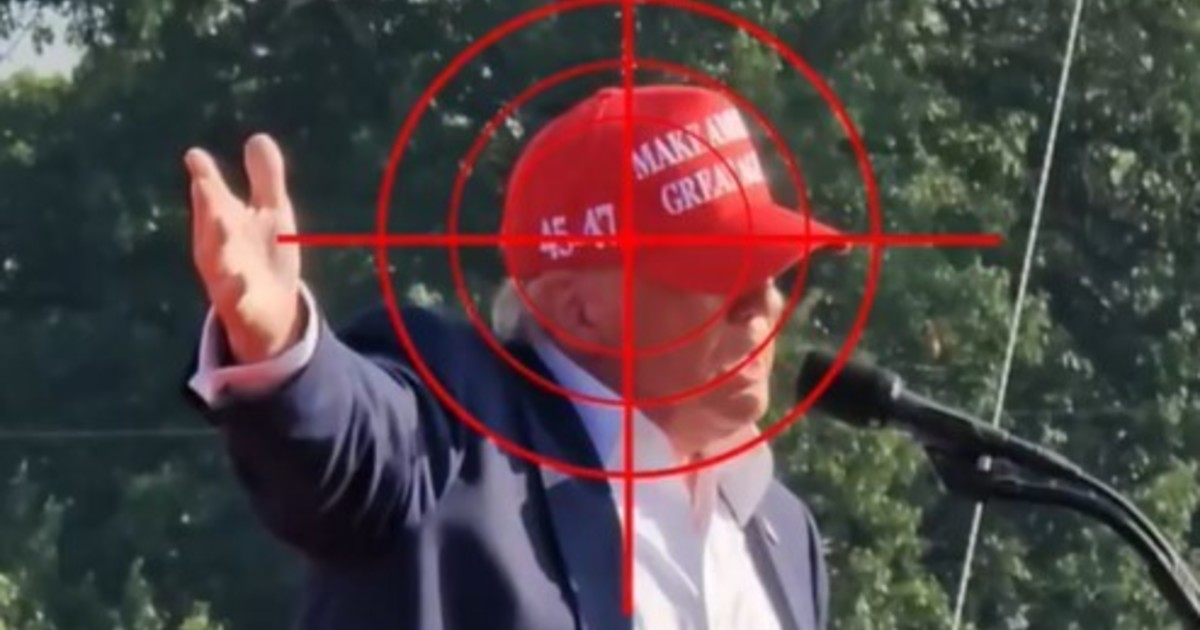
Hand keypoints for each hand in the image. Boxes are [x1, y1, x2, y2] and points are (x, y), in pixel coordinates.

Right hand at [186, 134, 303, 363]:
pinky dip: (237, 293)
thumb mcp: (271, 213)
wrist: (270, 312)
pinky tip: (242, 283)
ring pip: (218, 260)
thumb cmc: (265, 255)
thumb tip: (257, 137)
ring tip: (220, 223)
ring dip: (218, 243)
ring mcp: (227, 278)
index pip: (212, 196)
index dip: (206, 177)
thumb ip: (265, 178)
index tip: (196, 156)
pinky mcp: (242, 307)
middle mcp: (220, 248)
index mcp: (224, 222)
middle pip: (211, 224)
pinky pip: (236, 301)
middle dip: (208, 204)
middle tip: (205, 184)